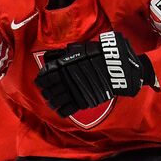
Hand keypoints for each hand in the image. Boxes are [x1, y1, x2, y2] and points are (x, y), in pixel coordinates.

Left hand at [35, 30, 154, 117]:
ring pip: (54, 101)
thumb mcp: (80, 49)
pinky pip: (66, 110)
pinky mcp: (83, 101)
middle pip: (47, 91)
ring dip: (52, 101)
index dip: (41, 80)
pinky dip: (61, 111)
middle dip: (46, 92)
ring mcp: (74, 92)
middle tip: (48, 91)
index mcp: (63, 67)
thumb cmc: (100, 54)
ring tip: (53, 100)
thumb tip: (50, 58)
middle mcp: (65, 80)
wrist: (118, 66)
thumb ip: (64, 54)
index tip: (43, 81)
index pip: (43, 78)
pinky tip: (61, 108)